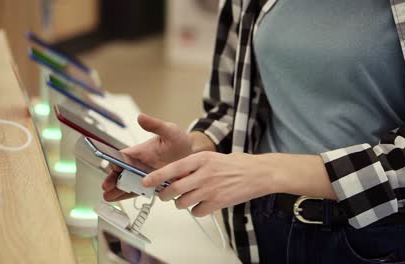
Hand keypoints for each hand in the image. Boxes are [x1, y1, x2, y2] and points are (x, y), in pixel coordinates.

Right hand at [102, 113, 192, 201]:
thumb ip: (155, 125)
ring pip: (127, 182)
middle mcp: (139, 163)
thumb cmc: (179, 140)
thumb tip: (141, 117)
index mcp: (140, 151)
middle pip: (122, 171)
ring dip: (117, 189)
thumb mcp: (169, 130)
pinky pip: (138, 190)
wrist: (192, 153)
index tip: (113, 167)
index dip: (116, 161)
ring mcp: (145, 175)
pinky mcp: (152, 184)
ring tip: (108, 196)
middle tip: (107, 186)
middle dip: (113, 179)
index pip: (123, 156)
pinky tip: (117, 199)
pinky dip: (128, 194)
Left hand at [142, 152, 275, 215]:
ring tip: (188, 198)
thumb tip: (174, 176)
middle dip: (164, 194)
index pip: (171, 169)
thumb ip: (193, 165)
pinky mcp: (217, 203)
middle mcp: (203, 174)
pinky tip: (203, 203)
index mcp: (201, 159)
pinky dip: (197, 210)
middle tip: (164, 194)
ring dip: (180, 203)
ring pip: (182, 203)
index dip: (155, 177)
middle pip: (173, 189)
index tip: (145, 182)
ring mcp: (210, 190)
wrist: (258, 173)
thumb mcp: (212, 157)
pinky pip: (196, 211)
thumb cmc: (236, 165)